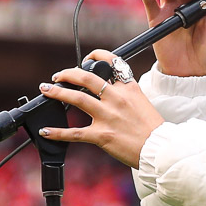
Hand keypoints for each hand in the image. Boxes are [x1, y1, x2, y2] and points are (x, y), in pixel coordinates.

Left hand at [38, 50, 165, 167]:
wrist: (159, 149)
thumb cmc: (152, 129)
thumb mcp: (142, 102)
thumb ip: (124, 94)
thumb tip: (107, 91)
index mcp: (128, 88)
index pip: (111, 61)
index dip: (95, 56)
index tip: (86, 59)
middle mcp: (116, 98)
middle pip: (86, 77)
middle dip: (67, 74)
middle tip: (58, 76)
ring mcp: (108, 116)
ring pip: (76, 98)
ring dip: (57, 92)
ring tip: (46, 90)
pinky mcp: (102, 135)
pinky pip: (74, 133)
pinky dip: (57, 132)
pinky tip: (46, 131)